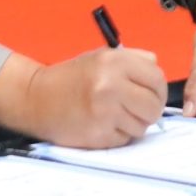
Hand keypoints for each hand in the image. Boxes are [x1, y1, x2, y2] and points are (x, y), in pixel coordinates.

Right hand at [9, 47, 165, 148]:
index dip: (158, 90)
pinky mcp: (98, 135)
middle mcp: (111, 85)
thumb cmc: (72, 77)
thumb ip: (133, 59)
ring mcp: (105, 112)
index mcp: (115, 61)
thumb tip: (157, 68)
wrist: (37, 99)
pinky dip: (119, 135)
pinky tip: (103, 125)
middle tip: (136, 109)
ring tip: (115, 116)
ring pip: (142, 126)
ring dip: (134, 124)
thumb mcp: (101, 56)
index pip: (157, 79)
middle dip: (149, 110)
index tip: (151, 94)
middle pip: (154, 106)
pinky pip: (125, 139)